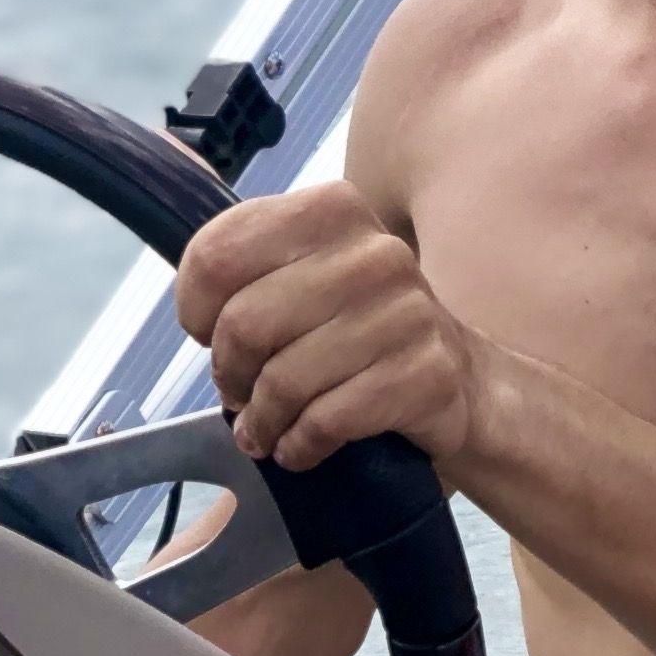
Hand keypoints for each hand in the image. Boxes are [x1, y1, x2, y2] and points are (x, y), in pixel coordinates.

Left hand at [173, 177, 480, 472]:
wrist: (461, 379)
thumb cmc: (356, 328)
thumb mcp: (302, 272)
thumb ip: (242, 264)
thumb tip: (194, 300)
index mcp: (331, 209)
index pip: (217, 256)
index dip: (196, 311)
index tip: (211, 334)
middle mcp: (374, 252)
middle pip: (244, 324)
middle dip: (229, 374)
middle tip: (241, 392)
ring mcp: (406, 313)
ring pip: (283, 381)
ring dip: (263, 421)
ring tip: (269, 428)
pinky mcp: (425, 375)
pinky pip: (325, 421)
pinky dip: (300, 445)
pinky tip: (303, 445)